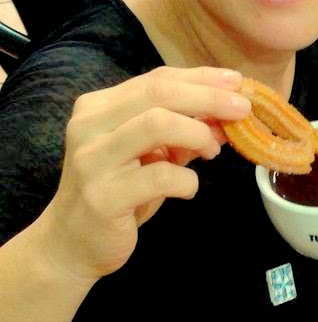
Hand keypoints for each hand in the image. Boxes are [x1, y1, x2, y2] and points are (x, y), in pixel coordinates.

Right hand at [40, 66, 250, 282]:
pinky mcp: (104, 196)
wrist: (72, 243)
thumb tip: (226, 115)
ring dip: (197, 134)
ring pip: (156, 124)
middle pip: (158, 93)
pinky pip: (160, 176)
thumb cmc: (117, 194)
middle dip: (208, 97)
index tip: (236, 83)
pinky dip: (187, 181)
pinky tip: (188, 190)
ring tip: (212, 152)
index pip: (156, 79)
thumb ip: (182, 133)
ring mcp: (93, 159)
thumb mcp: (151, 156)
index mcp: (99, 107)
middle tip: (242, 109)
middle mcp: (89, 125)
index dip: (201, 78)